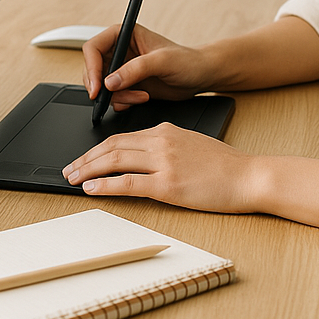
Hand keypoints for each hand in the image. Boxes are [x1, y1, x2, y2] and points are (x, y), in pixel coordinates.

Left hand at [62, 123, 260, 212]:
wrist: (249, 176)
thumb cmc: (226, 166)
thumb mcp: (192, 144)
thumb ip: (167, 146)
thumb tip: (144, 157)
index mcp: (166, 130)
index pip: (122, 137)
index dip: (98, 148)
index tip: (84, 158)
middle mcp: (162, 141)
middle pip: (113, 145)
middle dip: (86, 158)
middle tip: (69, 169)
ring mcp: (164, 162)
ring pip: (115, 160)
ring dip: (89, 169)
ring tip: (73, 178)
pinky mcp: (169, 184)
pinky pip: (129, 183)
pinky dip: (106, 184)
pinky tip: (92, 188)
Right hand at [82, 24, 211, 110]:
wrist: (200, 76)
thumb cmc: (187, 60)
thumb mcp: (162, 61)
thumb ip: (135, 69)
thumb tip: (110, 82)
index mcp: (125, 34)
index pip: (93, 47)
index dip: (91, 67)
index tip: (97, 87)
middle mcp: (121, 51)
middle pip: (93, 69)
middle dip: (102, 86)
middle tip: (112, 98)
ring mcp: (123, 69)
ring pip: (102, 86)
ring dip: (117, 96)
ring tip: (139, 96)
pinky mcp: (128, 85)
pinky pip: (112, 97)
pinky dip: (123, 102)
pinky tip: (142, 98)